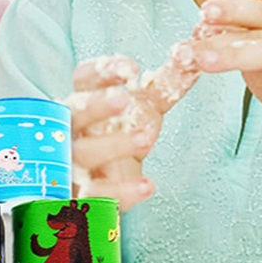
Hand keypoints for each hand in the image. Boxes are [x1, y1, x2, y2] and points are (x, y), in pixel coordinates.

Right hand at [66, 55, 157, 211]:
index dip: (103, 71)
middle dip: (96, 105)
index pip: (84, 80)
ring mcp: (71, 165)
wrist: (99, 195)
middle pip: (74, 113)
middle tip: (122, 98)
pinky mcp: (81, 199)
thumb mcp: (143, 112)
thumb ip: (164, 89)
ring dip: (113, 145)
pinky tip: (147, 185)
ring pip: (83, 153)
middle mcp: (70, 131)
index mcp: (83, 103)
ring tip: (145, 140)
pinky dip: (121, 191)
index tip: (129, 68)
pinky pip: (97, 195)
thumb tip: (191, 63)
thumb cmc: (117, 143)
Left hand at [191, 0, 261, 168]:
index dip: (229, 8)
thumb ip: (233, 42)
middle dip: (218, 39)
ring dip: (236, 54)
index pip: (255, 10)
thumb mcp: (257, 57)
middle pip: (255, 32)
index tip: (202, 11)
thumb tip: (197, 32)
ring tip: (208, 61)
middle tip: (187, 49)